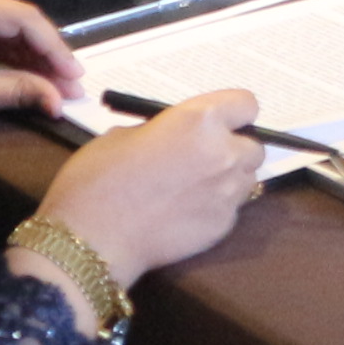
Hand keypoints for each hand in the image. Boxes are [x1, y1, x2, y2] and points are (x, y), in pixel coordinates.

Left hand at [0, 0, 86, 123]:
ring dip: (38, 60)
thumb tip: (60, 100)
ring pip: (15, 32)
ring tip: (62, 88)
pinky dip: (20, 60)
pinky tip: (40, 79)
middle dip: (48, 56)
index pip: (23, 19)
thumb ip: (18, 90)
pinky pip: (2, 39)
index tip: (74, 75)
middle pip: (22, 23)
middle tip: (73, 86)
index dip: (54, 48)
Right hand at [26, 92, 265, 288]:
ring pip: (247, 179)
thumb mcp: (124, 136)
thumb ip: (161, 131)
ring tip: (195, 188)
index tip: (218, 122)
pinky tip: (186, 214)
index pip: (247, 104)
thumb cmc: (97, 180)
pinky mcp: (222, 228)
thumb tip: (174, 137)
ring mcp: (227, 193)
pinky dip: (216, 208)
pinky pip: (232, 209)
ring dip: (229, 179)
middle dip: (233, 149)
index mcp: (199, 120)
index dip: (233, 113)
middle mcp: (223, 153)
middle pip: (253, 146)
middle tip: (203, 158)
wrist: (91, 240)